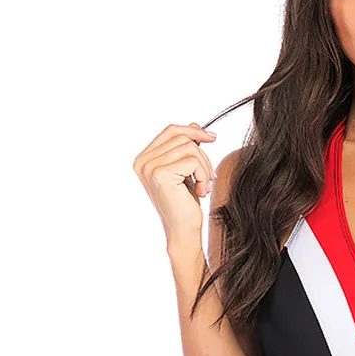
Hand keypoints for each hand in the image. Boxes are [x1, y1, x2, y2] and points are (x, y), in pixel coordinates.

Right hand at [133, 122, 216, 242]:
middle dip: (203, 155)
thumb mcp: (185, 170)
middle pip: (181, 137)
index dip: (193, 131)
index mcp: (144, 159)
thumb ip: (185, 148)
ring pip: (190, 148)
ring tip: (204, 186)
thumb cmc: (185, 204)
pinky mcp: (161, 175)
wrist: (183, 231)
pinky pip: (194, 161)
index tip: (212, 138)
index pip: (171, 131)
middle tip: (210, 176)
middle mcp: (142, 162)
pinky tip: (201, 191)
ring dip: (205, 168)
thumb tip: (194, 124)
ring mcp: (150, 168)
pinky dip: (204, 176)